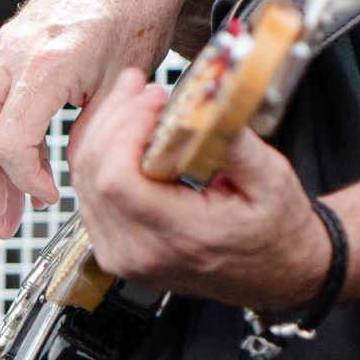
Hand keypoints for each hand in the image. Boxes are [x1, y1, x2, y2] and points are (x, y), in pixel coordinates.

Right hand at [0, 0, 247, 234]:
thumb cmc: (145, 10)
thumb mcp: (127, 82)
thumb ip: (95, 131)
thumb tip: (74, 173)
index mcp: (47, 61)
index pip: (9, 141)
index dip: (25, 180)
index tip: (48, 199)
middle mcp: (16, 49)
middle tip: (6, 215)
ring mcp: (8, 42)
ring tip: (8, 194)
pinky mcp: (12, 40)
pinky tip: (21, 152)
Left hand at [65, 65, 336, 311]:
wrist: (274, 272)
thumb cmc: (276, 230)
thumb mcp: (272, 180)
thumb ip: (235, 144)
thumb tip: (207, 103)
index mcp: (181, 236)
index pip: (118, 181)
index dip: (125, 130)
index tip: (154, 100)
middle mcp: (140, 252)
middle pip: (93, 176)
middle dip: (112, 120)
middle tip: (140, 87)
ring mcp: (121, 255)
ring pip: (83, 183)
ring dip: (103, 133)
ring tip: (133, 100)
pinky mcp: (114, 250)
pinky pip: (90, 195)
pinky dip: (101, 156)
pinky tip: (124, 130)